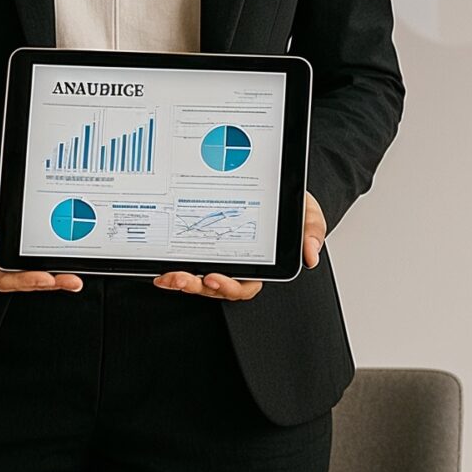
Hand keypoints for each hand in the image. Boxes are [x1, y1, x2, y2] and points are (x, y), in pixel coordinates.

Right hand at [0, 127, 80, 292]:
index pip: (2, 275)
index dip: (24, 282)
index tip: (45, 278)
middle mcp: (1, 242)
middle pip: (25, 275)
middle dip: (50, 282)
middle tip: (71, 280)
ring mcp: (16, 235)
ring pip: (36, 263)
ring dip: (56, 271)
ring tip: (75, 274)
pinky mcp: (27, 225)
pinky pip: (43, 243)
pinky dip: (58, 250)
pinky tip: (74, 247)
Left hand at [153, 192, 325, 301]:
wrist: (280, 185)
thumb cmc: (293, 206)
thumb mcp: (308, 215)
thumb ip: (311, 232)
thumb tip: (311, 255)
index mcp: (260, 265)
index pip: (244, 285)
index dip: (228, 287)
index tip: (214, 278)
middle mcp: (236, 265)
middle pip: (214, 286)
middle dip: (195, 286)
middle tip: (181, 278)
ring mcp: (218, 257)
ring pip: (197, 277)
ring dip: (180, 280)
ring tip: (166, 276)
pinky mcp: (203, 245)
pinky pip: (187, 259)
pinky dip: (173, 263)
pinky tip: (159, 264)